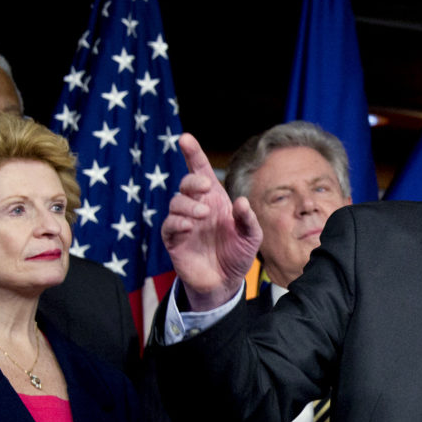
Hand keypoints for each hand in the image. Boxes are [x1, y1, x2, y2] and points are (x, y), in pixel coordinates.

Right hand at [161, 133, 261, 310]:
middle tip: (206, 188)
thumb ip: (249, 219)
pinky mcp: (174, 240)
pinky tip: (191, 226)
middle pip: (187, 183)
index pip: (201, 171)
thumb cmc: (238, 255)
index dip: (193, 154)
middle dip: (193, 180)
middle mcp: (198, 207)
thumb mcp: (251, 237)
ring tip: (203, 215)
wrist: (225, 282)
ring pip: (176, 202)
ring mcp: (184, 223)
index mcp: (215, 200)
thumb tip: (241, 202)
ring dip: (188, 204)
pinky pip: (169, 225)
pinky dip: (178, 222)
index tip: (185, 138)